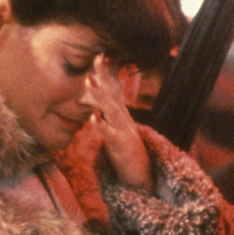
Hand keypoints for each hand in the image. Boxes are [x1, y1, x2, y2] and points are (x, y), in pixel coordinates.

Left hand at [85, 54, 153, 191]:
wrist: (145, 179)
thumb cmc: (128, 156)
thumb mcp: (118, 132)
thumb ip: (108, 117)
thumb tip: (94, 104)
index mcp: (122, 117)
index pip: (114, 91)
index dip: (107, 74)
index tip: (100, 55)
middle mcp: (124, 121)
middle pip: (113, 94)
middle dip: (104, 76)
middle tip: (97, 58)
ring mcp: (124, 133)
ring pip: (112, 111)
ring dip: (100, 96)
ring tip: (88, 81)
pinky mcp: (122, 149)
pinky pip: (111, 136)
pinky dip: (102, 127)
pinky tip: (92, 119)